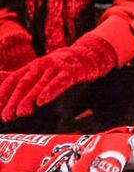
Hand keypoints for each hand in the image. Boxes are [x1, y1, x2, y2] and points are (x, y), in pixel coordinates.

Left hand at [0, 38, 118, 123]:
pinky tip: (42, 101)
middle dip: (14, 100)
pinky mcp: (71, 71)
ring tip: (21, 113)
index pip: (13, 80)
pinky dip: (50, 91)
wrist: (88, 55)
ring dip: (28, 99)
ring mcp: (57, 67)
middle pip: (24, 83)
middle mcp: (41, 65)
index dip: (3, 94)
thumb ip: (17, 76)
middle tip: (7, 116)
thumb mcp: (38, 70)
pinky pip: (59, 82)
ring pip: (40, 84)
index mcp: (32, 66)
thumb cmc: (59, 66)